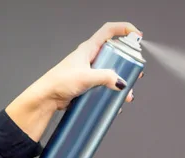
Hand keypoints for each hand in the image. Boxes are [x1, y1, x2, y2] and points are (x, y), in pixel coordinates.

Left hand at [6, 22, 143, 142]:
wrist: (47, 98)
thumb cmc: (60, 82)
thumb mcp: (85, 77)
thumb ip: (105, 78)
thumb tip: (121, 82)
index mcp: (89, 49)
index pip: (109, 31)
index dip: (124, 29)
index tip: (137, 35)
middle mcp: (91, 58)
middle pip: (115, 54)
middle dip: (128, 62)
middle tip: (136, 71)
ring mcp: (91, 71)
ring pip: (113, 72)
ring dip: (122, 83)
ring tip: (126, 94)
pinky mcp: (90, 84)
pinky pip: (106, 86)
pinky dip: (113, 93)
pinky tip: (116, 102)